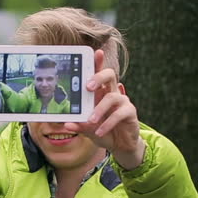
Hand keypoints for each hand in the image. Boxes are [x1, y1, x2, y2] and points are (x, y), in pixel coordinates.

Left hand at [65, 50, 144, 169]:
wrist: (120, 145)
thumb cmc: (103, 132)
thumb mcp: (88, 130)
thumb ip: (79, 125)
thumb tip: (67, 124)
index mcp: (100, 93)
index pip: (99, 74)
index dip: (98, 62)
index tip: (96, 52)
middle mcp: (112, 93)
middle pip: (109, 75)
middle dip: (99, 76)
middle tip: (88, 87)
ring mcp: (122, 101)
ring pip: (112, 97)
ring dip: (100, 109)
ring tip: (91, 121)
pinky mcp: (130, 112)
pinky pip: (119, 114)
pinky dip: (108, 123)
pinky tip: (100, 131)